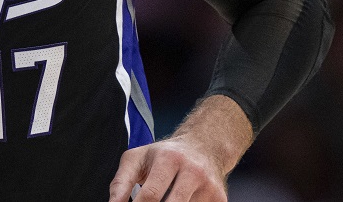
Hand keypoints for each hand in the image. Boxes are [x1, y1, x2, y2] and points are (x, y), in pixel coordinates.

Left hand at [108, 137, 226, 201]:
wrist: (204, 146)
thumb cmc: (164, 155)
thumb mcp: (137, 159)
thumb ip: (121, 183)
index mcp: (169, 159)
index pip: (151, 196)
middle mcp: (193, 171)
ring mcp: (210, 187)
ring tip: (166, 198)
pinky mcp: (221, 200)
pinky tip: (179, 200)